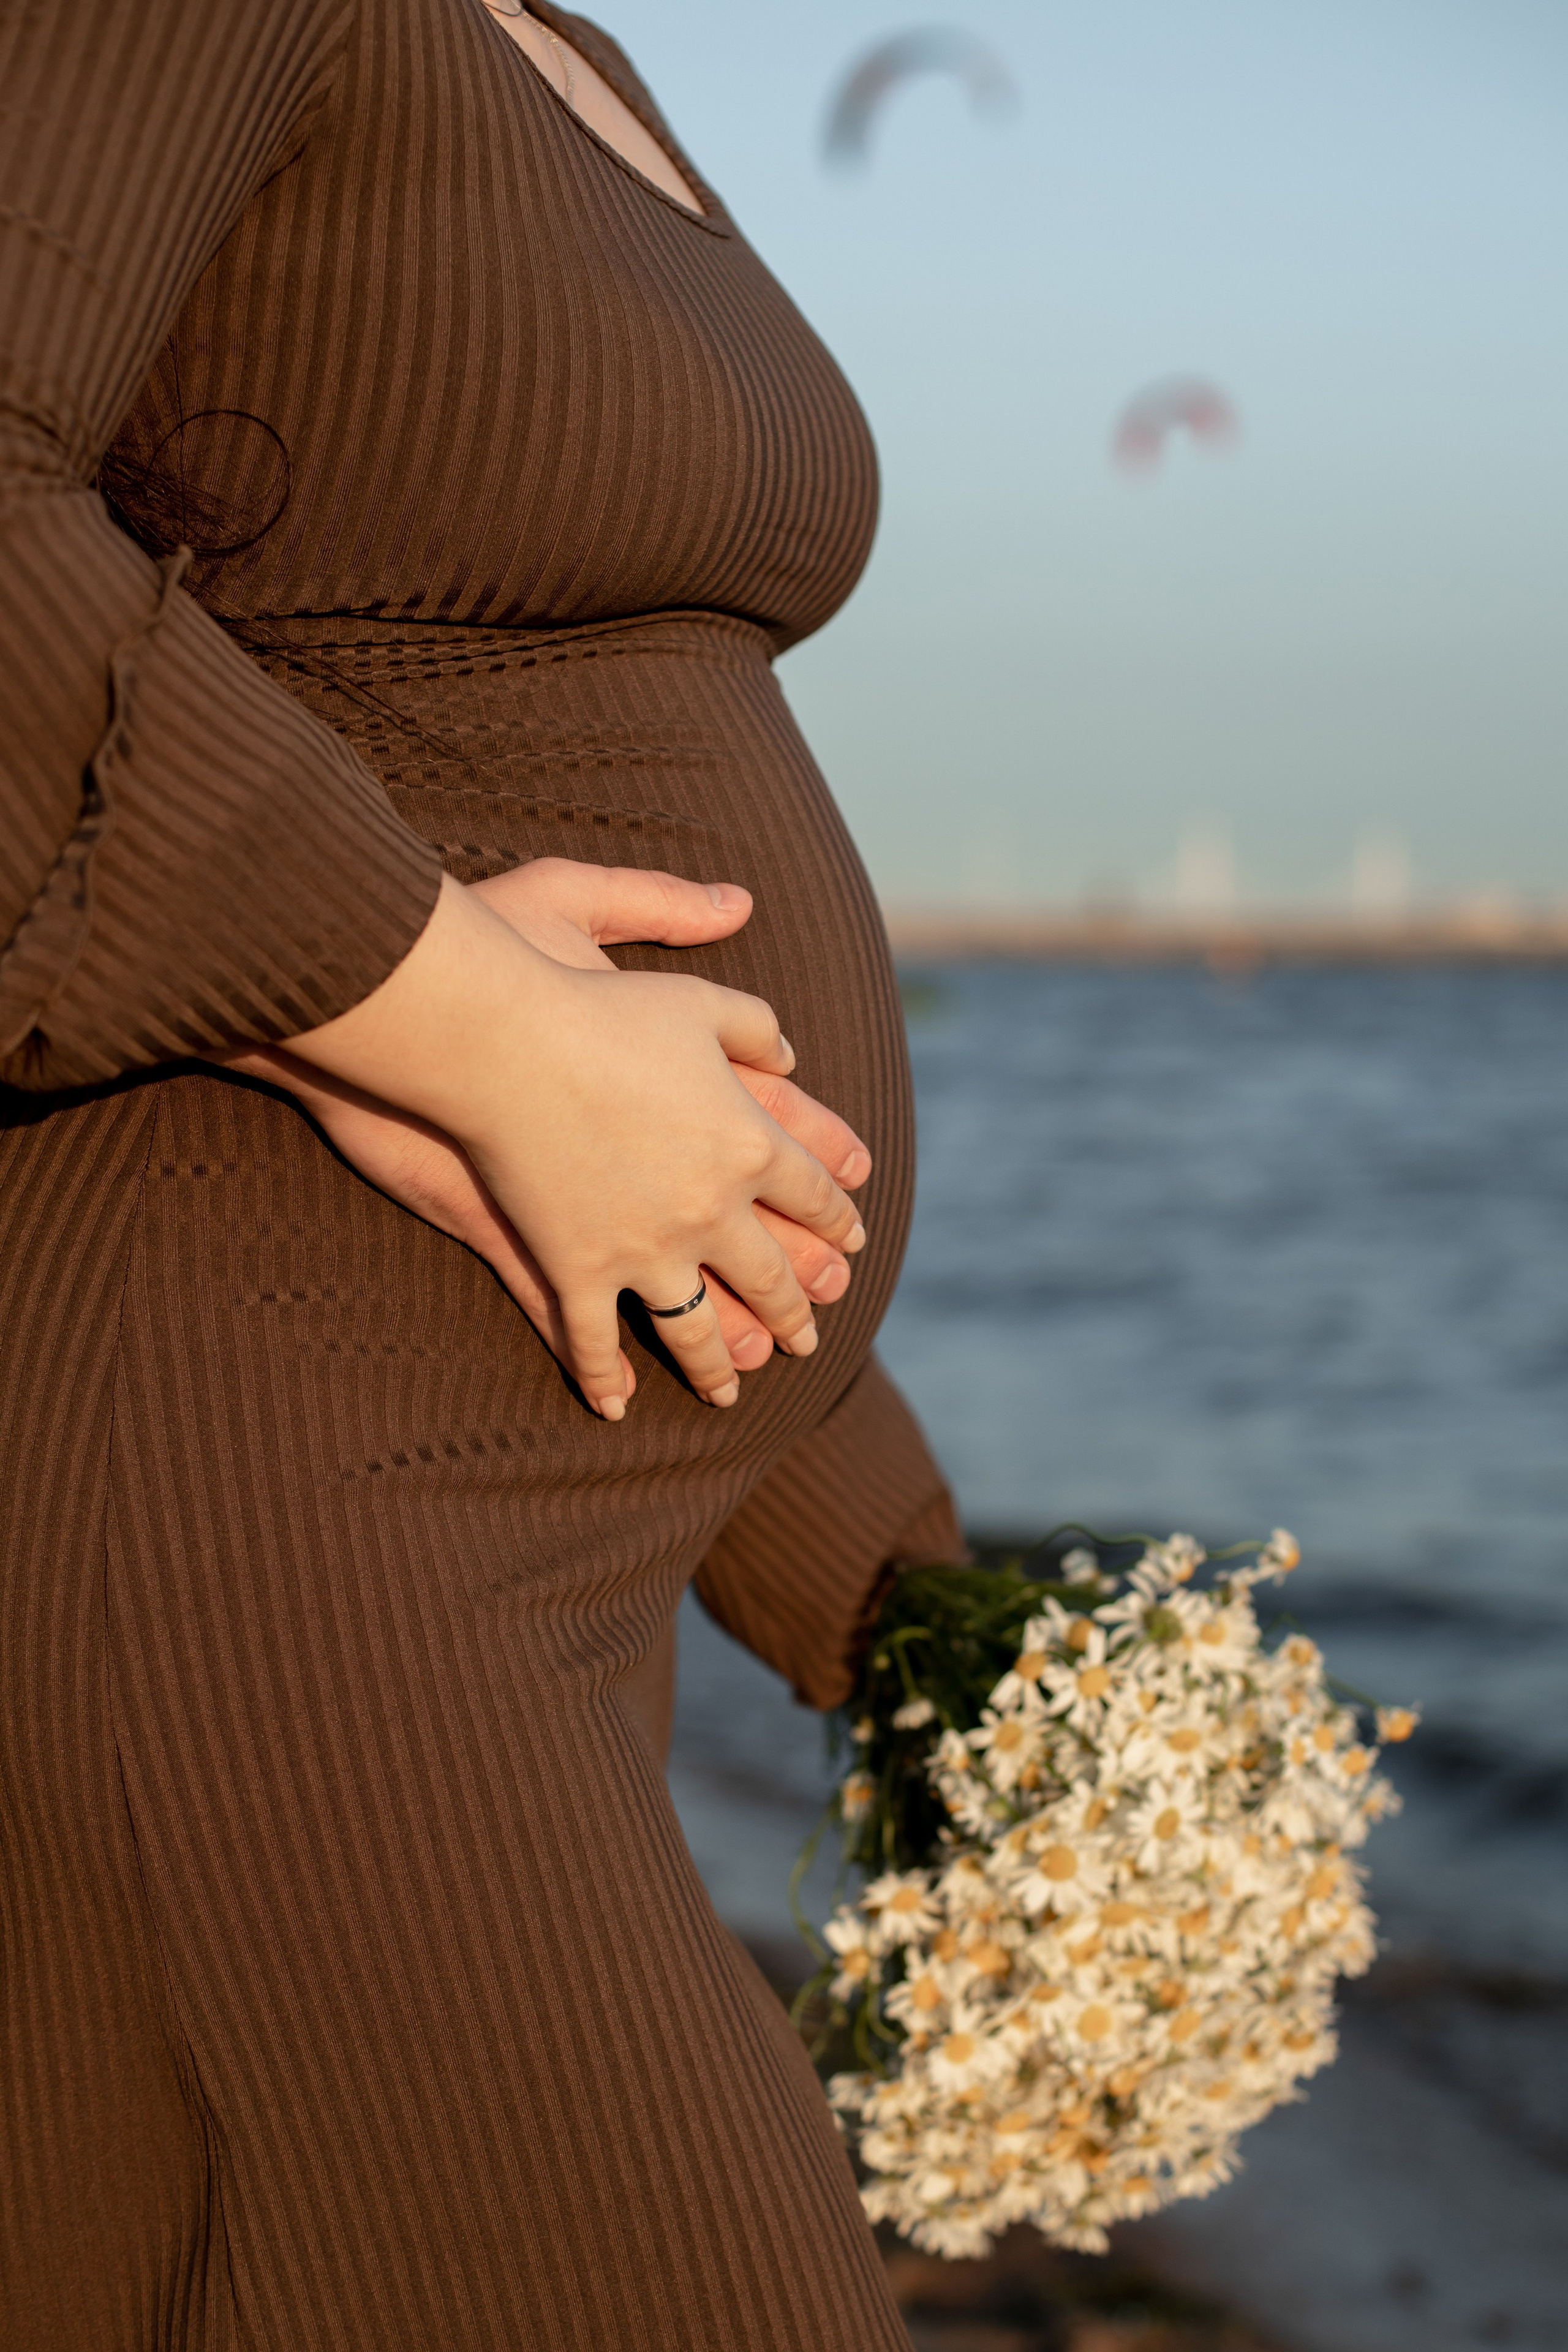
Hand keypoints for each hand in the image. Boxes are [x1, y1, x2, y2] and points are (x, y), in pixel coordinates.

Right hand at [469, 859, 871, 1362]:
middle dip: (796, 1311)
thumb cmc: (601, 1009)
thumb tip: (793, 1059)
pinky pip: (597, 1340)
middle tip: (808, 1340)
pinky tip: (618, 1407)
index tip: (850, 1244)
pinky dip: (606, 1378)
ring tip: (731, 1392)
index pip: (814, 1195)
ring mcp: (643, 1249)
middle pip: (770, 1275)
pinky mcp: (576, 1270)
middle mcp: (711, 1209)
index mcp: (751, 1142)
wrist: (507, 1041)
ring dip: (717, 1365)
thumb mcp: (699, 1002)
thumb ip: (756, 1028)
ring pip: (696, 1327)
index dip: (837, 1222)